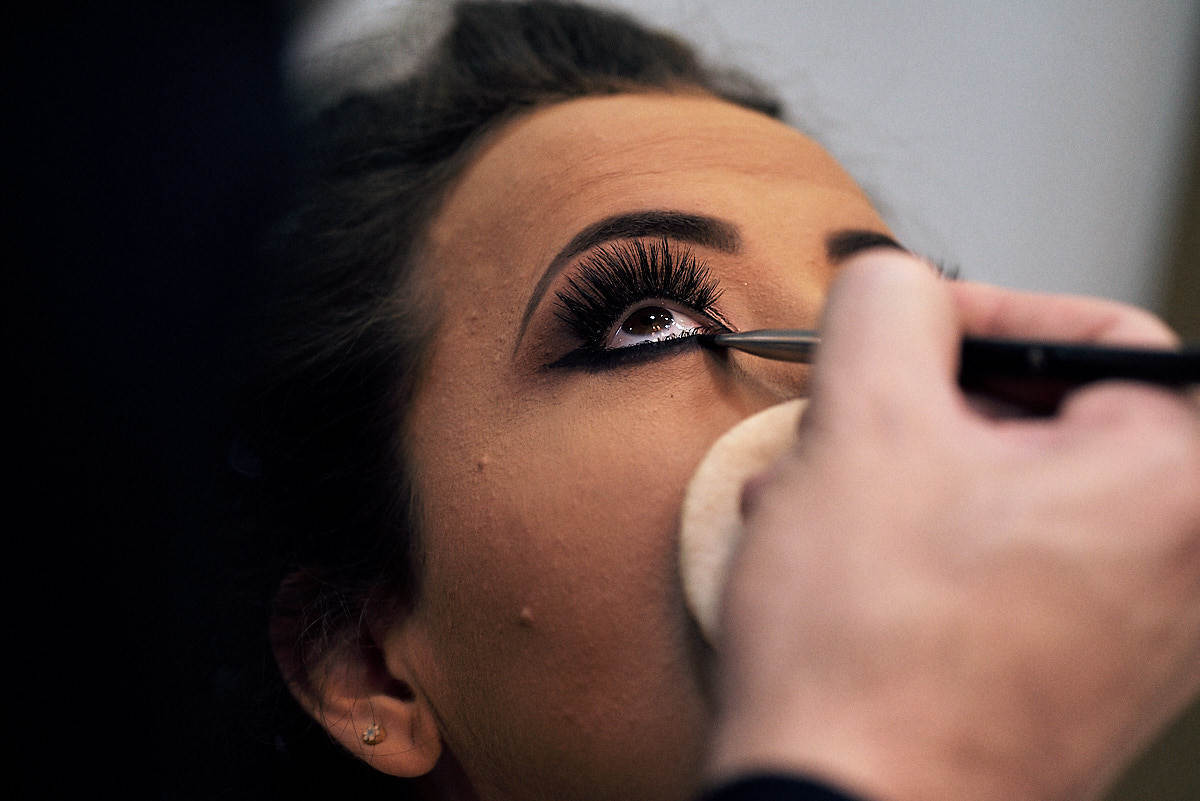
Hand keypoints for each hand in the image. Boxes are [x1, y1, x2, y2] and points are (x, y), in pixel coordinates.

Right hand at [706, 251, 1199, 800]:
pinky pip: (998, 570)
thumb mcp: (862, 425)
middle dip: (914, 412)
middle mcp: (1180, 569)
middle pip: (1040, 421)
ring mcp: (1129, 637)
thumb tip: (898, 285)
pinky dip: (916, 548)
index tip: (902, 331)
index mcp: (1173, 488)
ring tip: (814, 505)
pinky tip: (834, 567)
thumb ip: (885, 305)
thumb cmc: (872, 654)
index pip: (1096, 336)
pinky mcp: (1069, 681)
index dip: (979, 314)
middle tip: (843, 427)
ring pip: (1003, 497)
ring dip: (898, 480)